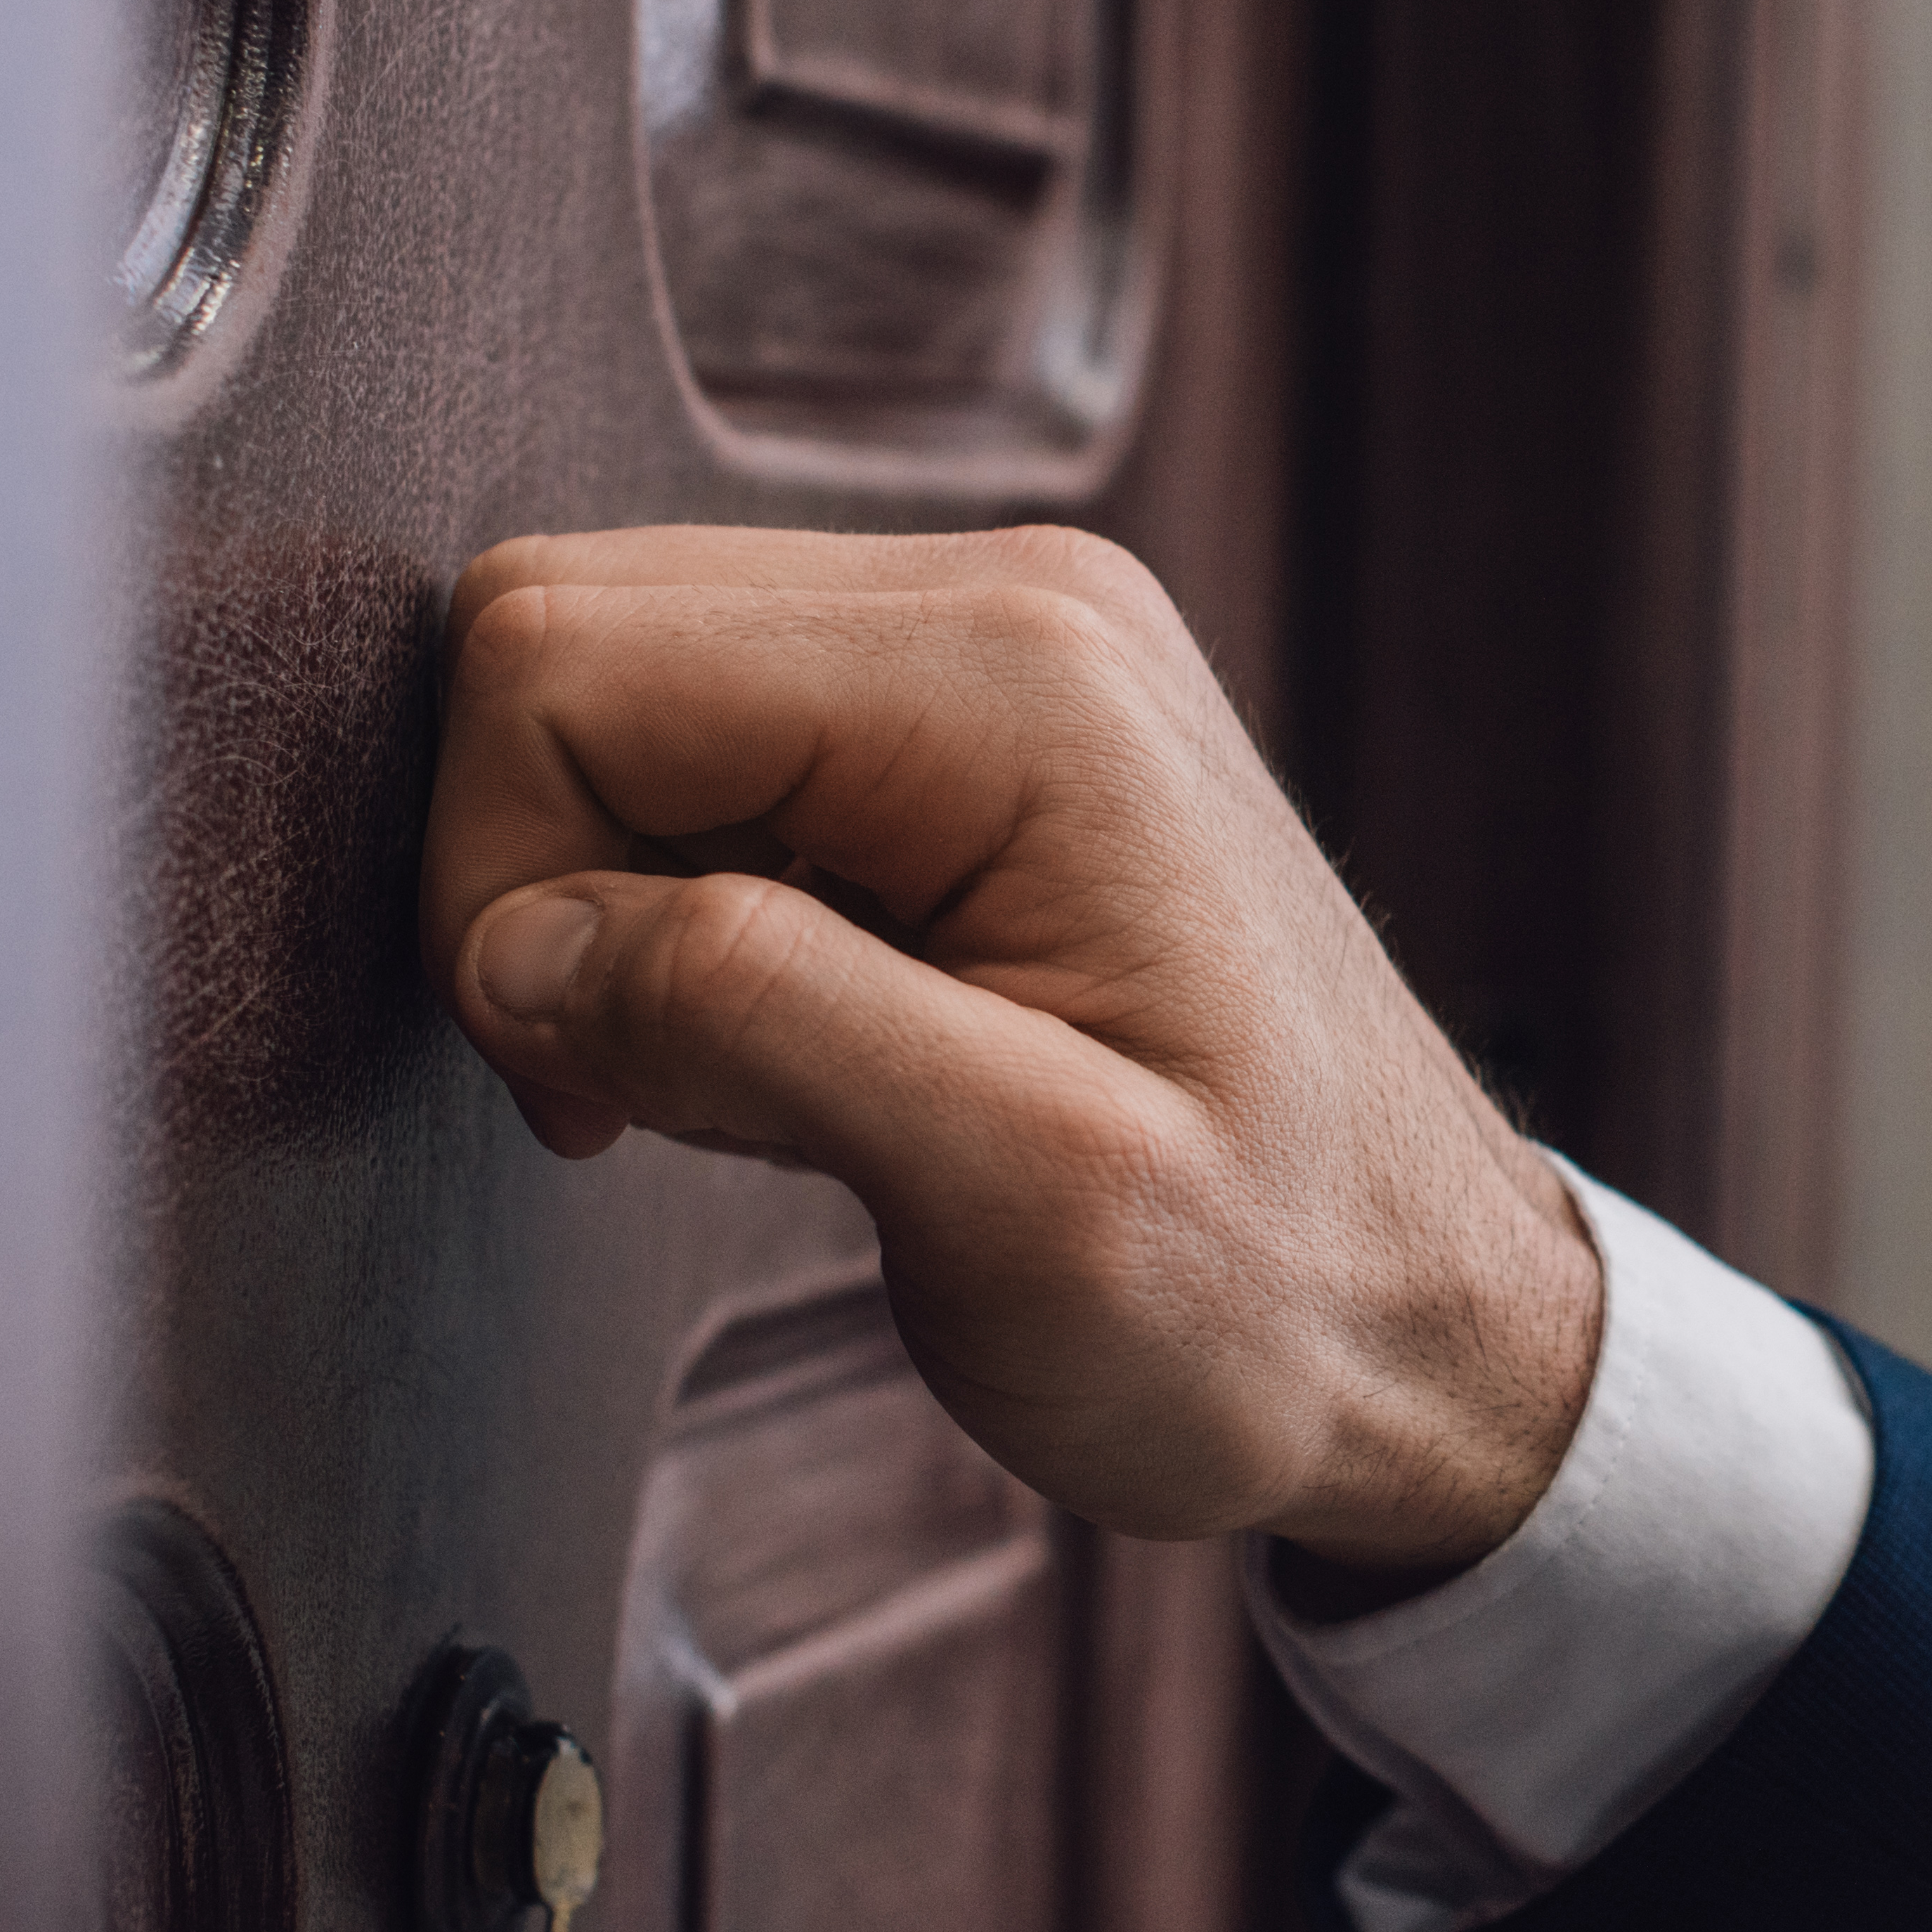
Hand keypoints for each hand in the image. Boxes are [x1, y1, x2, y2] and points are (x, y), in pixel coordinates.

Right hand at [420, 522, 1599, 1573]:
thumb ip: (765, 1028)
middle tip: (658, 1091)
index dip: (502, 885)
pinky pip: (713, 752)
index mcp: (1013, 679)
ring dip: (618, 907)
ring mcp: (995, 652)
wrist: (1429, 1324)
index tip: (597, 1087)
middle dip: (543, 882)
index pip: (561, 659)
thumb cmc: (1276, 1299)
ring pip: (624, 691)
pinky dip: (691, 910)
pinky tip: (801, 1039)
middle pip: (570, 635)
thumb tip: (530, 943)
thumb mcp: (1030, 1204)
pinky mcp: (971, 728)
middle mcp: (1006, 607)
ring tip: (765, 1083)